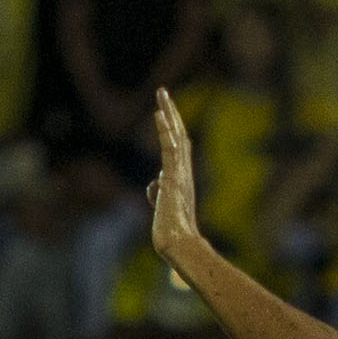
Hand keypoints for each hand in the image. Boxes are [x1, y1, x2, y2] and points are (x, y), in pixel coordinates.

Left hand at [150, 88, 203, 257]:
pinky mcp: (173, 176)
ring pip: (175, 135)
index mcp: (182, 178)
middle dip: (171, 113)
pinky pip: (169, 146)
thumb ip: (159, 192)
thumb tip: (154, 184)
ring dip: (168, 112)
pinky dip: (165, 129)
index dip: (173, 128)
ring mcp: (180, 173)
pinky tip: (158, 114)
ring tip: (161, 93)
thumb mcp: (162, 207)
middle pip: (178, 134)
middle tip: (163, 93)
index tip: (167, 113)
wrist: (181, 245)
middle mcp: (184, 172)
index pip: (178, 147)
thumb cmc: (173, 234)